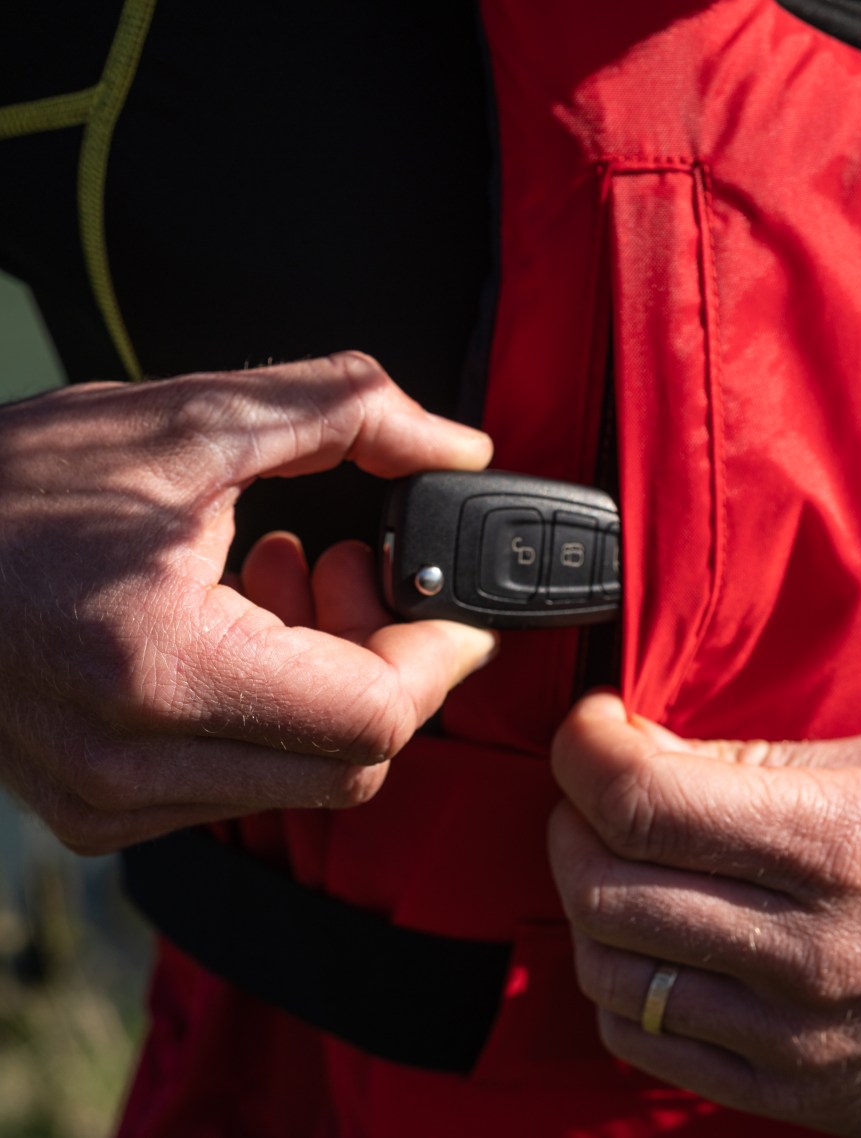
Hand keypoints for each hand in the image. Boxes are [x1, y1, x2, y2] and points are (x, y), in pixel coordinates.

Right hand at [0, 353, 496, 852]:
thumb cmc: (11, 481)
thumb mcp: (190, 418)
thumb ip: (346, 413)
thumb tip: (455, 446)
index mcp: (164, 668)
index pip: (372, 716)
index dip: (437, 656)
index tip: (452, 606)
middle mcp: (132, 763)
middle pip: (351, 762)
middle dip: (383, 663)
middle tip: (347, 568)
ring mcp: (108, 799)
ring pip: (300, 778)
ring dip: (325, 682)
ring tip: (280, 573)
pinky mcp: (93, 809)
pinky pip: (237, 783)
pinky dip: (269, 710)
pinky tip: (234, 620)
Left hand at [549, 691, 860, 1136]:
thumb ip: (756, 763)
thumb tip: (641, 746)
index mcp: (835, 844)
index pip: (642, 800)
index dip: (584, 749)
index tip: (593, 724)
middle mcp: (802, 949)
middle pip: (601, 881)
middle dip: (571, 815)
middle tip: (598, 784)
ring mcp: (789, 1034)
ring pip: (605, 964)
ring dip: (584, 895)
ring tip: (618, 855)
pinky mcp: (785, 1089)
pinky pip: (641, 1036)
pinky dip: (615, 976)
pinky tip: (646, 933)